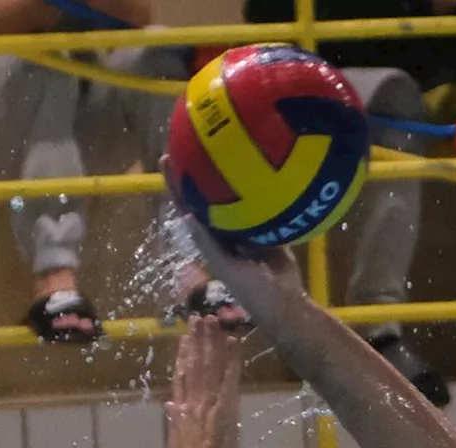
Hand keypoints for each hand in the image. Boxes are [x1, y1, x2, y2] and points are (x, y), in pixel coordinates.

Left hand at [161, 155, 306, 332]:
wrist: (286, 301)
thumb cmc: (253, 291)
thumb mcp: (227, 268)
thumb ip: (208, 245)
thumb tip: (187, 215)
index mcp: (210, 238)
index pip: (188, 205)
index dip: (176, 183)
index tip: (168, 158)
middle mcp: (226, 229)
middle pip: (208, 193)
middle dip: (199, 167)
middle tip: (192, 137)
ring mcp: (247, 226)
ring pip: (235, 193)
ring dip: (228, 170)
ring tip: (226, 140)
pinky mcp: (268, 226)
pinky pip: (263, 200)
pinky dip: (261, 184)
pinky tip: (263, 163)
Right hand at [167, 315, 241, 447]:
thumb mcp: (177, 441)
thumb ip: (175, 421)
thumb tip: (170, 404)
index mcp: (181, 407)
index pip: (182, 375)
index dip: (183, 354)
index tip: (185, 337)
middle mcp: (193, 399)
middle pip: (195, 363)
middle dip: (198, 339)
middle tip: (200, 318)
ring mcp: (209, 400)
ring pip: (210, 364)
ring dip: (212, 341)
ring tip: (214, 321)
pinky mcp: (226, 405)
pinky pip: (229, 377)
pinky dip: (231, 359)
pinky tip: (233, 341)